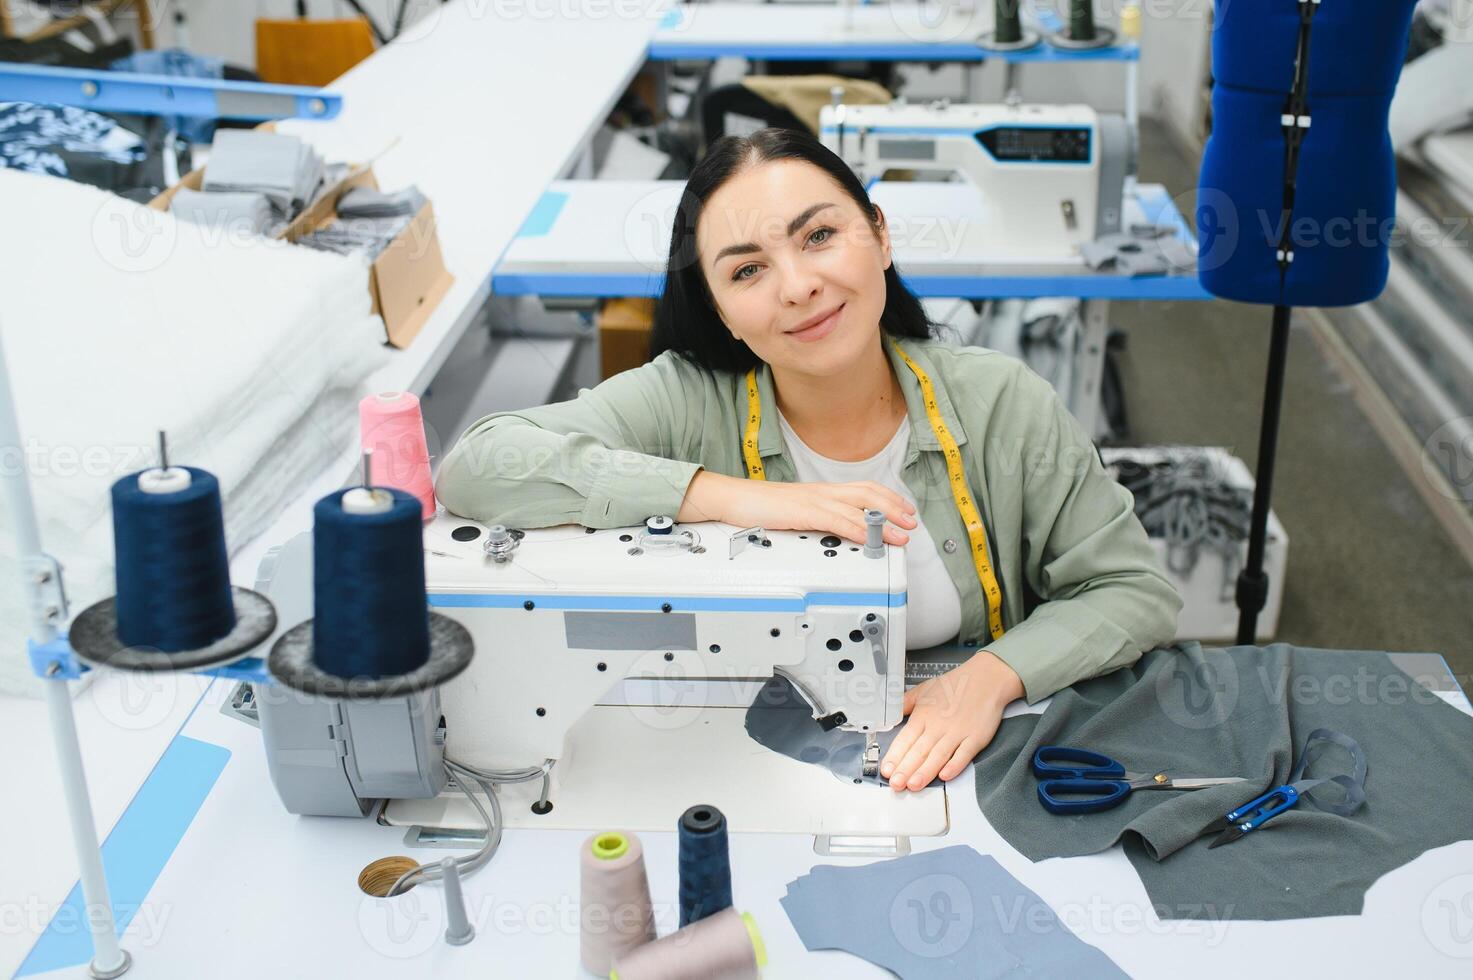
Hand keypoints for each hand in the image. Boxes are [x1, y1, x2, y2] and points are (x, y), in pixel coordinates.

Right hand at [677, 471, 916, 545]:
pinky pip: (838, 520)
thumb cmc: (756, 507)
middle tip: (912, 522)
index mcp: (820, 491)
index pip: (862, 489)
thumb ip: (813, 520)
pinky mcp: (804, 511)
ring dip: (884, 521)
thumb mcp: (793, 514)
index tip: (904, 510)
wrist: (731, 499)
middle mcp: (822, 492)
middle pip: (868, 493)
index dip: (887, 498)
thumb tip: (830, 532)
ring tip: (901, 534)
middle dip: (894, 507)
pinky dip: (859, 528)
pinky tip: (870, 538)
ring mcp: (814, 500)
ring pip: (859, 506)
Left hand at [879, 651, 1024, 791]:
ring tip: (914, 785)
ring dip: (925, 772)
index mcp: (923, 715)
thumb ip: (905, 704)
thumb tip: (889, 716)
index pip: (905, 739)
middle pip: (919, 751)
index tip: (886, 770)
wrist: (985, 679)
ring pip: (938, 755)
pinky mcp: (975, 738)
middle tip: (896, 784)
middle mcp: (938, 726)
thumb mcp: (923, 690)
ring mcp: (957, 733)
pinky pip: (964, 754)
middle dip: (905, 769)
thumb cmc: (954, 686)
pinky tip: (945, 776)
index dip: (895, 756)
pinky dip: (955, 765)